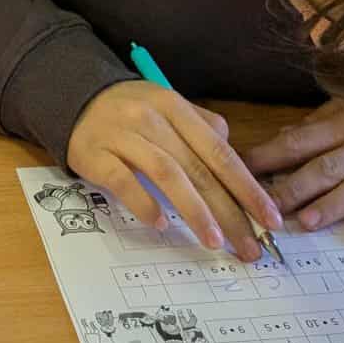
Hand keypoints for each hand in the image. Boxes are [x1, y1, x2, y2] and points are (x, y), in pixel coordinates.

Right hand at [68, 83, 280, 259]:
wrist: (73, 96)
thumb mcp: (168, 107)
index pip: (219, 151)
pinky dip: (144, 202)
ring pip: (166, 174)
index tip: (270, 218)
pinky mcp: (95, 154)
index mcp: (175, 107)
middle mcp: (151, 118)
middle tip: (250, 246)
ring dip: (194, 210)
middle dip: (229, 211)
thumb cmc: (130, 109)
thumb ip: (203, 128)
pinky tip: (161, 224)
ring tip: (214, 241)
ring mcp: (122, 136)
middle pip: (198, 168)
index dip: (247, 186)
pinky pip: (123, 180)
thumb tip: (236, 159)